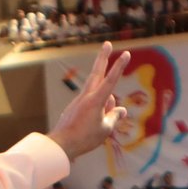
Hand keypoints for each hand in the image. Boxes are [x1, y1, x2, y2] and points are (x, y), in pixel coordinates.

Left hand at [49, 43, 133, 159]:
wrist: (61, 144)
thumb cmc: (85, 138)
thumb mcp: (105, 129)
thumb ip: (114, 116)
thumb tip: (121, 109)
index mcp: (96, 100)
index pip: (111, 79)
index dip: (119, 66)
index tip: (126, 53)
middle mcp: (87, 96)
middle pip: (97, 72)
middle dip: (103, 58)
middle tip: (107, 44)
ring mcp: (79, 100)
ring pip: (95, 92)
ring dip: (103, 101)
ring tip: (99, 122)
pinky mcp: (74, 107)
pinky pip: (90, 105)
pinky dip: (96, 111)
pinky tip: (91, 127)